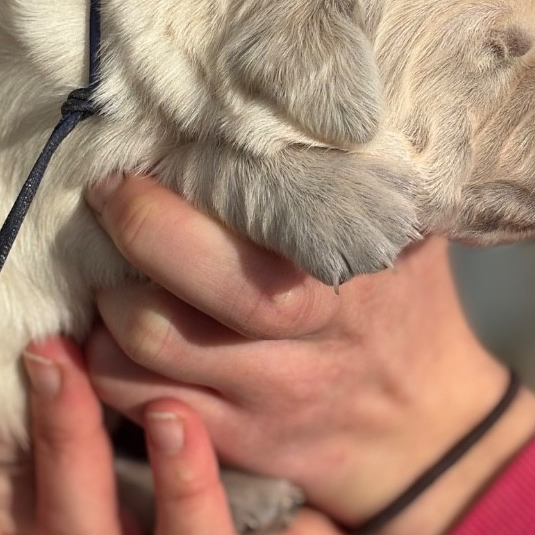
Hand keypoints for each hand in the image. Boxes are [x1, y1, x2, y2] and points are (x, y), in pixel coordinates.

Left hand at [86, 175, 534, 534]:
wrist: (428, 425)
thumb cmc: (402, 300)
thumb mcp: (405, 226)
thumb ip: (357, 168)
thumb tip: (303, 95)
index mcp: (341, 267)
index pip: (248, 222)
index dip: (173, 197)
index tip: (138, 161)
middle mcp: (303, 334)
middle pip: (187, 289)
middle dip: (132, 234)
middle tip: (107, 198)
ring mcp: (265, 393)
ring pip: (144, 350)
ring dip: (107, 302)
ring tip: (109, 265)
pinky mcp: (235, 439)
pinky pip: (139, 402)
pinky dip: (106, 362)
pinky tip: (112, 329)